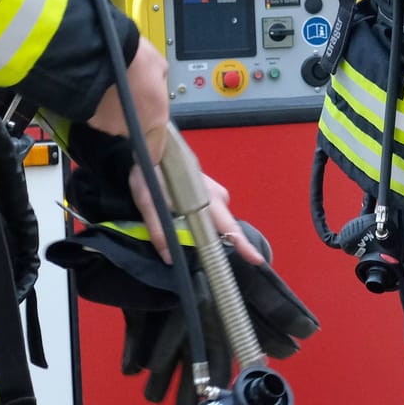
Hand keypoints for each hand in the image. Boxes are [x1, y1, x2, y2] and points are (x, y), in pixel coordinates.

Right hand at [87, 37, 169, 164]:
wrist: (97, 52)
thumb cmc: (131, 56)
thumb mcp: (160, 66)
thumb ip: (160, 85)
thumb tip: (155, 86)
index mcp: (155, 118)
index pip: (155, 151)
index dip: (152, 148)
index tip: (150, 144)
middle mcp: (131, 127)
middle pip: (133, 129)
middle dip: (132, 113)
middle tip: (131, 92)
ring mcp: (109, 125)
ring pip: (114, 120)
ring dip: (115, 107)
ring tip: (113, 85)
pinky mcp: (90, 119)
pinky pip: (98, 113)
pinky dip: (100, 103)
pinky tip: (101, 87)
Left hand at [127, 166, 267, 266]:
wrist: (152, 145)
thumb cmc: (150, 170)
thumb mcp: (147, 202)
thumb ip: (158, 230)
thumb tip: (169, 257)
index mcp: (204, 198)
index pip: (229, 227)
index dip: (243, 245)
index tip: (256, 259)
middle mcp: (215, 193)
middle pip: (227, 225)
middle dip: (223, 240)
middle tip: (210, 255)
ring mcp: (214, 188)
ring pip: (220, 217)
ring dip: (210, 227)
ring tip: (188, 229)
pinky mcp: (210, 186)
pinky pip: (215, 209)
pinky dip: (207, 217)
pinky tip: (188, 216)